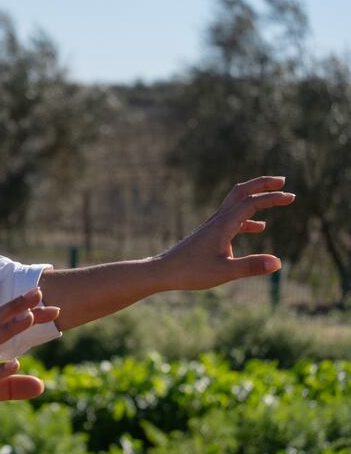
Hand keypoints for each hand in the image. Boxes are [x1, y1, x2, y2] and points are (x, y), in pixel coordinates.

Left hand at [155, 176, 295, 290]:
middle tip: (282, 181)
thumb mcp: (224, 272)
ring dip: (256, 198)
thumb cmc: (190, 272)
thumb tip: (278, 263)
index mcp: (223, 225)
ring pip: (236, 203)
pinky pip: (233, 220)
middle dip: (261, 184)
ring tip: (275, 198)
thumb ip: (251, 267)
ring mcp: (213, 226)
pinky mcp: (210, 235)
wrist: (163, 271)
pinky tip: (260, 227)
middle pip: (241, 192)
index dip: (271, 198)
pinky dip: (249, 219)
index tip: (291, 197)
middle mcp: (218, 220)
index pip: (251, 203)